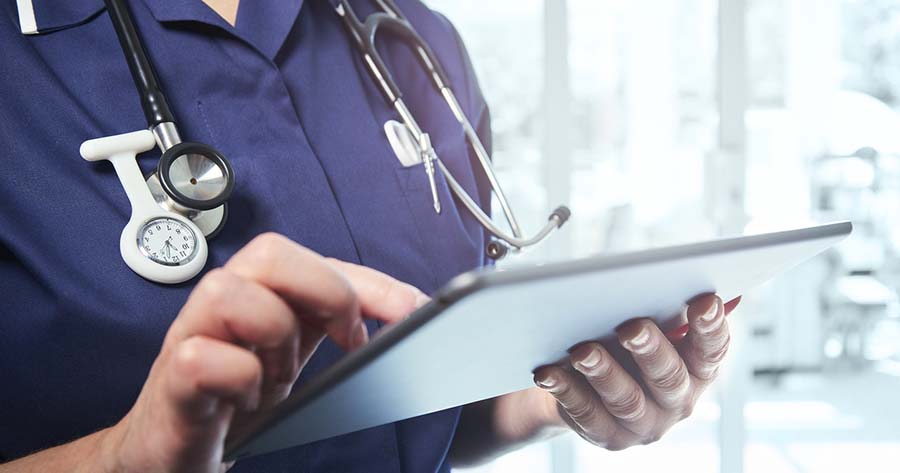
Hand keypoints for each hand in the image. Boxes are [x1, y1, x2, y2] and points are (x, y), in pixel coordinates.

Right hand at [91, 234, 424, 472]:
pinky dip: (239, 380)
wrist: (168, 447)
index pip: (320, 260)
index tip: (410, 312)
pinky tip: (247, 400)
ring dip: (273, 337)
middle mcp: (224, 301)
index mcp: (261, 291)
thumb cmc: (232, 395)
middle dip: (324, 291)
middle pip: (269, 252)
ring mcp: (191, 334)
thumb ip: (336, 326)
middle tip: (344, 340)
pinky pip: (201, 357)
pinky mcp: (171, 379)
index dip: (370, 282)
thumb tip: (405, 315)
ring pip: (227, 292)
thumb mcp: (292, 355)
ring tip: (278, 377)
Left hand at [532, 294, 738, 449]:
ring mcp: (645, 424)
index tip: (705, 300)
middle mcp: (678, 401)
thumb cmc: (619, 341)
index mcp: (696, 368)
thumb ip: (661, 304)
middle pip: (669, 377)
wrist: (584, 387)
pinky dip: (566, 391)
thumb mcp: (644, 321)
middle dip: (651, 349)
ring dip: (603, 373)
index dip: (712, 327)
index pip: (712, 349)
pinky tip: (549, 373)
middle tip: (632, 327)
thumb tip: (670, 284)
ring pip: (626, 400)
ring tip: (582, 352)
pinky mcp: (609, 437)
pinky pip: (587, 414)